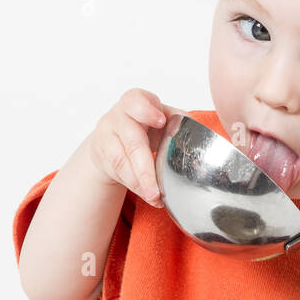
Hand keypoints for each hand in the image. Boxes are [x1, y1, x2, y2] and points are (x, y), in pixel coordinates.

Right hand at [88, 88, 186, 207]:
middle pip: (132, 143)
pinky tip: (148, 195)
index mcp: (134, 101)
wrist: (111, 136)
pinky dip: (136, 187)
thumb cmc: (141, 124)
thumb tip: (196, 133)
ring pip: (122, 163)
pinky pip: (120, 174)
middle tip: (157, 190)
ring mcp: (107, 138)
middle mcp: (118, 118)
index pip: (135, 102)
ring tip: (155, 198)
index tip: (161, 121)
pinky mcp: (104, 157)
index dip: (147, 111)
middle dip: (145, 170)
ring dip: (140, 183)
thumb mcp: (159, 115)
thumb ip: (176, 121)